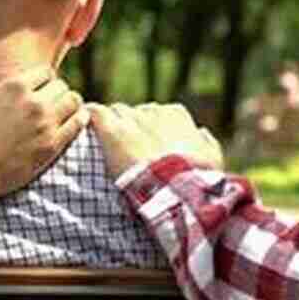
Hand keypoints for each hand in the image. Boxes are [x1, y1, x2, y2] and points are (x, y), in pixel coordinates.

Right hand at [0, 66, 88, 198]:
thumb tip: (15, 71)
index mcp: (15, 86)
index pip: (45, 72)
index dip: (42, 79)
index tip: (39, 87)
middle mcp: (34, 102)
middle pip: (61, 85)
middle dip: (55, 90)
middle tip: (49, 100)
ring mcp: (45, 125)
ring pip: (73, 101)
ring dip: (69, 102)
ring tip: (62, 108)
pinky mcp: (52, 146)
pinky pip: (77, 124)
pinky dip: (79, 118)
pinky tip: (75, 119)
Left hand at [87, 102, 223, 178]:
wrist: (177, 188)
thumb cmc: (196, 177)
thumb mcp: (212, 159)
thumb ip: (206, 142)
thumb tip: (200, 133)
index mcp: (176, 115)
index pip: (156, 114)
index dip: (149, 131)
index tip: (147, 147)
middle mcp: (153, 112)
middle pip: (134, 113)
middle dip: (129, 128)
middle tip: (125, 151)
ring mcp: (131, 119)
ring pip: (114, 113)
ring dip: (110, 127)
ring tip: (105, 146)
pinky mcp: (111, 130)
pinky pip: (94, 112)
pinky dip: (89, 118)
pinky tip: (86, 127)